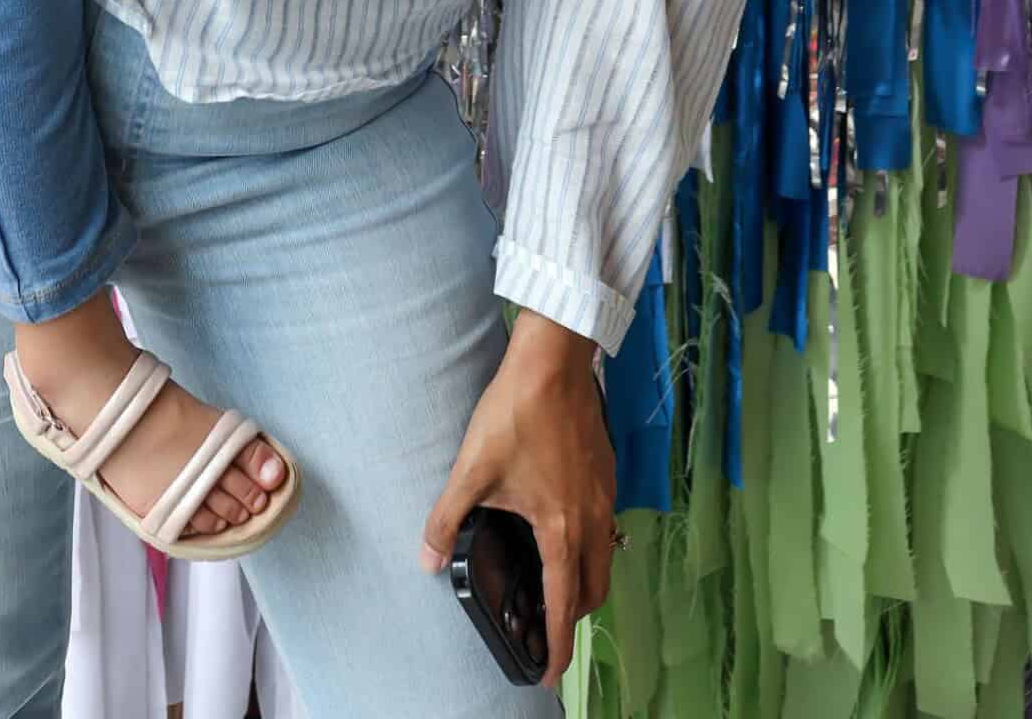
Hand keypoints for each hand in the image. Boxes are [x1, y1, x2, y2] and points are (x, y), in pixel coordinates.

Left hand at [421, 312, 616, 693]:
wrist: (553, 359)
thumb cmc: (515, 414)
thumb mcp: (471, 469)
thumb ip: (447, 519)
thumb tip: (425, 560)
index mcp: (561, 530)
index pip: (565, 606)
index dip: (559, 645)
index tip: (551, 673)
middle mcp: (592, 519)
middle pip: (594, 589)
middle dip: (575, 616)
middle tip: (549, 623)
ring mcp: (605, 493)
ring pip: (604, 556)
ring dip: (585, 579)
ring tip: (555, 580)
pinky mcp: (606, 470)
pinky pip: (605, 524)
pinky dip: (590, 543)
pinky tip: (563, 525)